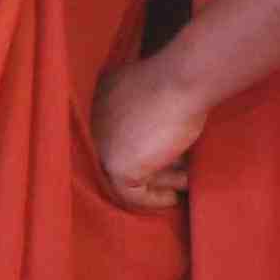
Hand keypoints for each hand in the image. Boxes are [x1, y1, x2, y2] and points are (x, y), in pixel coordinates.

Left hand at [89, 56, 211, 210]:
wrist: (182, 80)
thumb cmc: (178, 80)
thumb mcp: (157, 90)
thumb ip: (150, 109)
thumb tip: (165, 139)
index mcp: (103, 98)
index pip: (118, 134)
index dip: (144, 147)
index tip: (168, 157)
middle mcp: (96, 121)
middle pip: (124, 154)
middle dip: (153, 166)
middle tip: (178, 175)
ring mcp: (104, 146)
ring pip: (131, 173)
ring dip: (160, 181)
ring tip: (184, 182)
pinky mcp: (117, 166)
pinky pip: (132, 194)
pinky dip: (153, 199)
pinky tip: (172, 198)